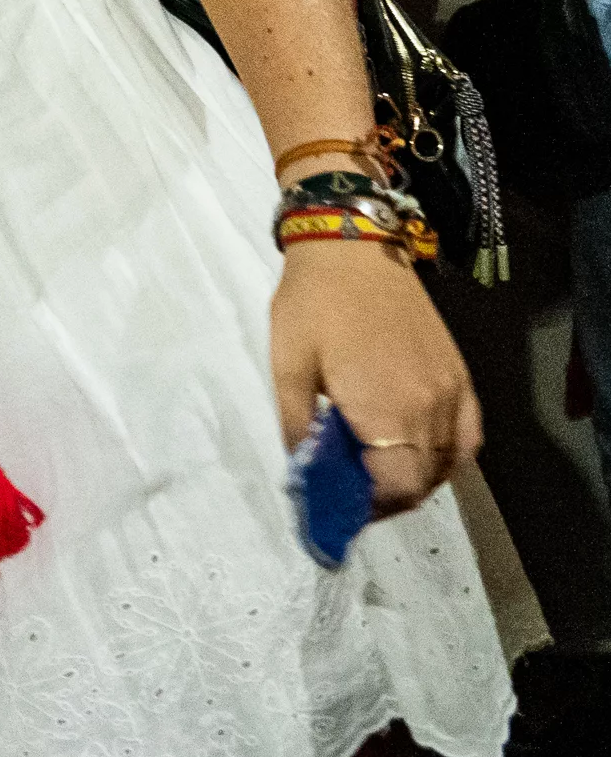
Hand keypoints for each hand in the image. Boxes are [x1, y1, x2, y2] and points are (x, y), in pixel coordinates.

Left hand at [270, 239, 480, 516]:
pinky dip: (446, 457)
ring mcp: (453, 393)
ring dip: (414, 480)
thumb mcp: (288, 367)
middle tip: (350, 493)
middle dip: (386, 498)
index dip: (367, 508)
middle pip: (421, 482)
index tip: (338, 508)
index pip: (393, 487)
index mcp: (387, 410)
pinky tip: (416, 454)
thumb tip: (305, 472)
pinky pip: (468, 437)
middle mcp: (431, 408)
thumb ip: (299, 428)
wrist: (353, 248)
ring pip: (447, 464)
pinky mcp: (462, 376)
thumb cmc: (312, 305)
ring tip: (376, 474)